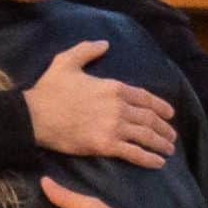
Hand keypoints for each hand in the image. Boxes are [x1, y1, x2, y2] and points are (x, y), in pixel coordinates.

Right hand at [23, 40, 176, 167]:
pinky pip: (134, 153)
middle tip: (171, 137)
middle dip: (164, 129)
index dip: (160, 106)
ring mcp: (114, 127)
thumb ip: (87, 50)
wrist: (35, 116)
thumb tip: (105, 44)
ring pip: (146, 136)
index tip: (170, 115)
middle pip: (149, 118)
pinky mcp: (105, 145)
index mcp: (114, 87)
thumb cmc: (49, 90)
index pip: (145, 97)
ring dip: (160, 144)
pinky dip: (149, 158)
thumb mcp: (66, 61)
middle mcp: (119, 107)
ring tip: (168, 150)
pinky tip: (158, 163)